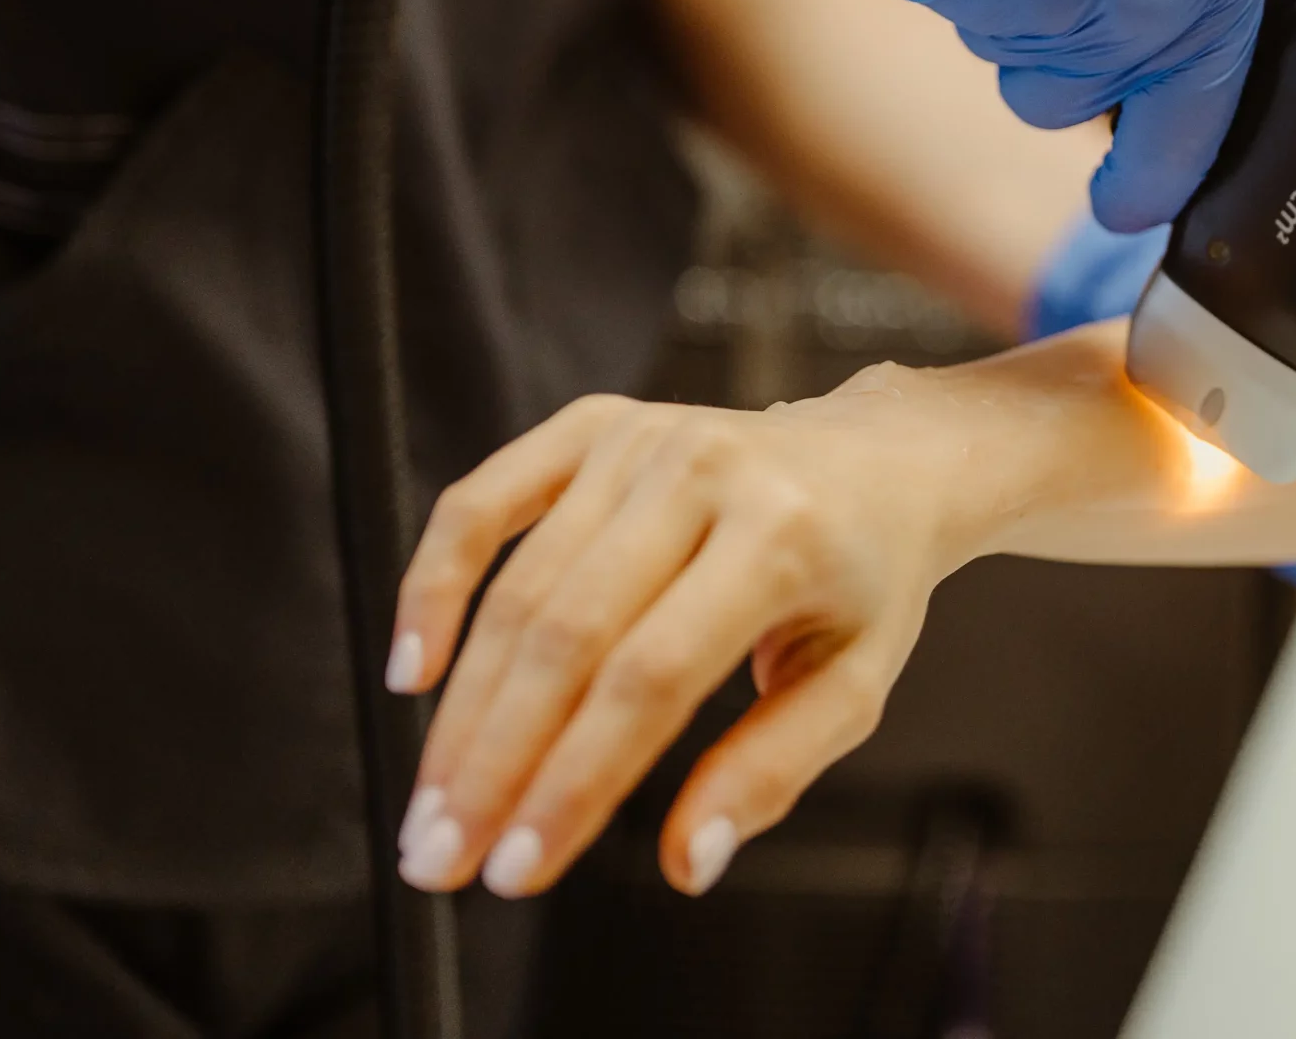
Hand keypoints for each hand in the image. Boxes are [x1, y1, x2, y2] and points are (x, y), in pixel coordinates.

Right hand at [381, 382, 987, 900]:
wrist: (881, 461)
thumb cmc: (867, 581)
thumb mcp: (854, 684)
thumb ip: (770, 771)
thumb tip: (683, 862)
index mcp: (783, 537)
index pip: (650, 679)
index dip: (571, 780)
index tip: (516, 871)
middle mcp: (703, 472)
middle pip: (567, 636)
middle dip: (492, 762)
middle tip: (441, 860)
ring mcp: (641, 438)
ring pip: (518, 587)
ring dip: (461, 711)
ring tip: (431, 809)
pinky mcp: (594, 425)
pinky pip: (482, 501)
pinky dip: (434, 582)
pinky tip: (414, 671)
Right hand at [786, 0, 1295, 233]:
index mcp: (1199, 2)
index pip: (1175, 156)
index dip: (1156, 190)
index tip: (1141, 197)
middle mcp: (1107, 26)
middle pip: (1082, 110)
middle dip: (1091, 61)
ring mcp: (1011, 11)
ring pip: (1019, 68)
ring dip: (1030, 23)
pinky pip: (960, 17)